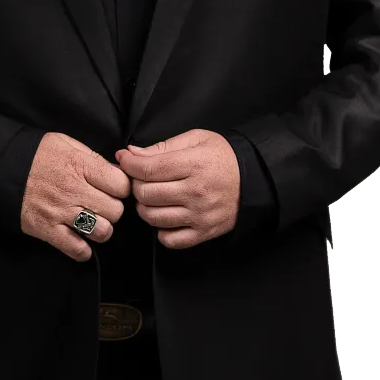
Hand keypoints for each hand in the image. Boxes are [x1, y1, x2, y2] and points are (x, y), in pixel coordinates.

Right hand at [20, 131, 131, 262]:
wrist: (3, 168)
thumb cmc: (38, 154)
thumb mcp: (67, 143)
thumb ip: (94, 157)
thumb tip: (117, 171)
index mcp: (80, 165)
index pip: (121, 185)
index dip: (122, 187)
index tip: (114, 187)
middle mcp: (73, 190)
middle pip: (115, 210)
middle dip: (113, 208)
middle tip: (103, 204)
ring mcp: (61, 212)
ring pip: (102, 231)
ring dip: (102, 229)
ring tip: (94, 221)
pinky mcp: (48, 230)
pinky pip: (77, 249)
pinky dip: (83, 249)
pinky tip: (81, 239)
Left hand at [115, 129, 239, 249]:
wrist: (254, 179)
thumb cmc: (223, 156)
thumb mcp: (196, 139)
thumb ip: (162, 146)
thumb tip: (132, 154)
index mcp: (193, 165)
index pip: (148, 169)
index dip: (129, 164)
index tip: (124, 160)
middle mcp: (195, 192)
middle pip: (146, 194)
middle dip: (136, 185)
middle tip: (141, 179)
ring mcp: (199, 215)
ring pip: (153, 218)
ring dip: (145, 207)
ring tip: (152, 197)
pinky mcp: (203, 233)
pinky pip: (170, 240)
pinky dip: (161, 230)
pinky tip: (166, 216)